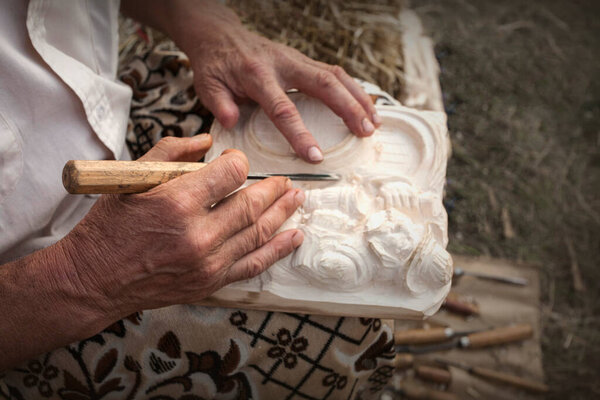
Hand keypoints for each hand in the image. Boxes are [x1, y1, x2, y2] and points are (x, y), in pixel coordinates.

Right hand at [63, 135, 304, 315]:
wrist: (94, 279)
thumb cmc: (110, 226)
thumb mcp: (132, 178)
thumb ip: (172, 152)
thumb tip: (206, 141)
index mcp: (177, 202)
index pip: (230, 174)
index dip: (239, 163)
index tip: (238, 162)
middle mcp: (198, 235)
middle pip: (251, 204)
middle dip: (272, 189)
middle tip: (285, 180)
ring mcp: (207, 263)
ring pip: (258, 233)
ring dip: (282, 214)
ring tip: (298, 198)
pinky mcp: (210, 282)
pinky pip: (253, 265)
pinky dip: (277, 249)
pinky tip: (294, 236)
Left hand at [124, 0, 380, 162]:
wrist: (220, 35)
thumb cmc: (215, 65)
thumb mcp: (207, 85)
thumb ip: (220, 104)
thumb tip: (231, 123)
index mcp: (257, 76)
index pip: (283, 109)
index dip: (300, 133)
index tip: (316, 156)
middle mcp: (284, 64)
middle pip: (323, 86)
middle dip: (348, 110)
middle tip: (365, 133)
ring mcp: (297, 60)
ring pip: (335, 77)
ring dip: (358, 99)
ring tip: (375, 123)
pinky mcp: (304, 61)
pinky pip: (334, 73)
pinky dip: (353, 90)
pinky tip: (366, 106)